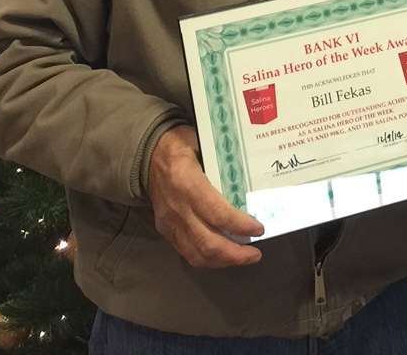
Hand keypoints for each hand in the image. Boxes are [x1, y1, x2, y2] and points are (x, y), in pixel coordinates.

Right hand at [146, 125, 264, 267]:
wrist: (146, 155)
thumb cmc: (179, 146)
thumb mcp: (202, 144)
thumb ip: (223, 163)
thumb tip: (252, 180)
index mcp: (187, 184)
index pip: (217, 214)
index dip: (240, 226)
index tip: (260, 229)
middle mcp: (178, 209)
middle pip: (207, 243)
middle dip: (234, 254)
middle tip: (255, 254)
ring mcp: (169, 223)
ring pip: (196, 254)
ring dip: (223, 261)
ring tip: (244, 257)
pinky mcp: (165, 231)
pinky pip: (187, 252)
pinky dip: (209, 258)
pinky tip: (224, 255)